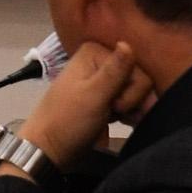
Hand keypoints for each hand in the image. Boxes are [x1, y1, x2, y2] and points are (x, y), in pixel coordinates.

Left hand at [17, 40, 155, 169]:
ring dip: (134, 108)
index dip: (132, 89)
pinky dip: (132, 113)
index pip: (136, 66)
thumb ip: (114, 71)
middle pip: (140, 78)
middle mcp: (101, 61)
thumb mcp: (93, 96)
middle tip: (115, 111)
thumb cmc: (68, 121)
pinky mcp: (108, 98)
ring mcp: (105, 81)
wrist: (51, 149)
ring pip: (139, 91)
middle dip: (133, 100)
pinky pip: (132, 101)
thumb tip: (127, 43)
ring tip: (118, 118)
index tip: (115, 104)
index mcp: (95, 53)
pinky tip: (125, 121)